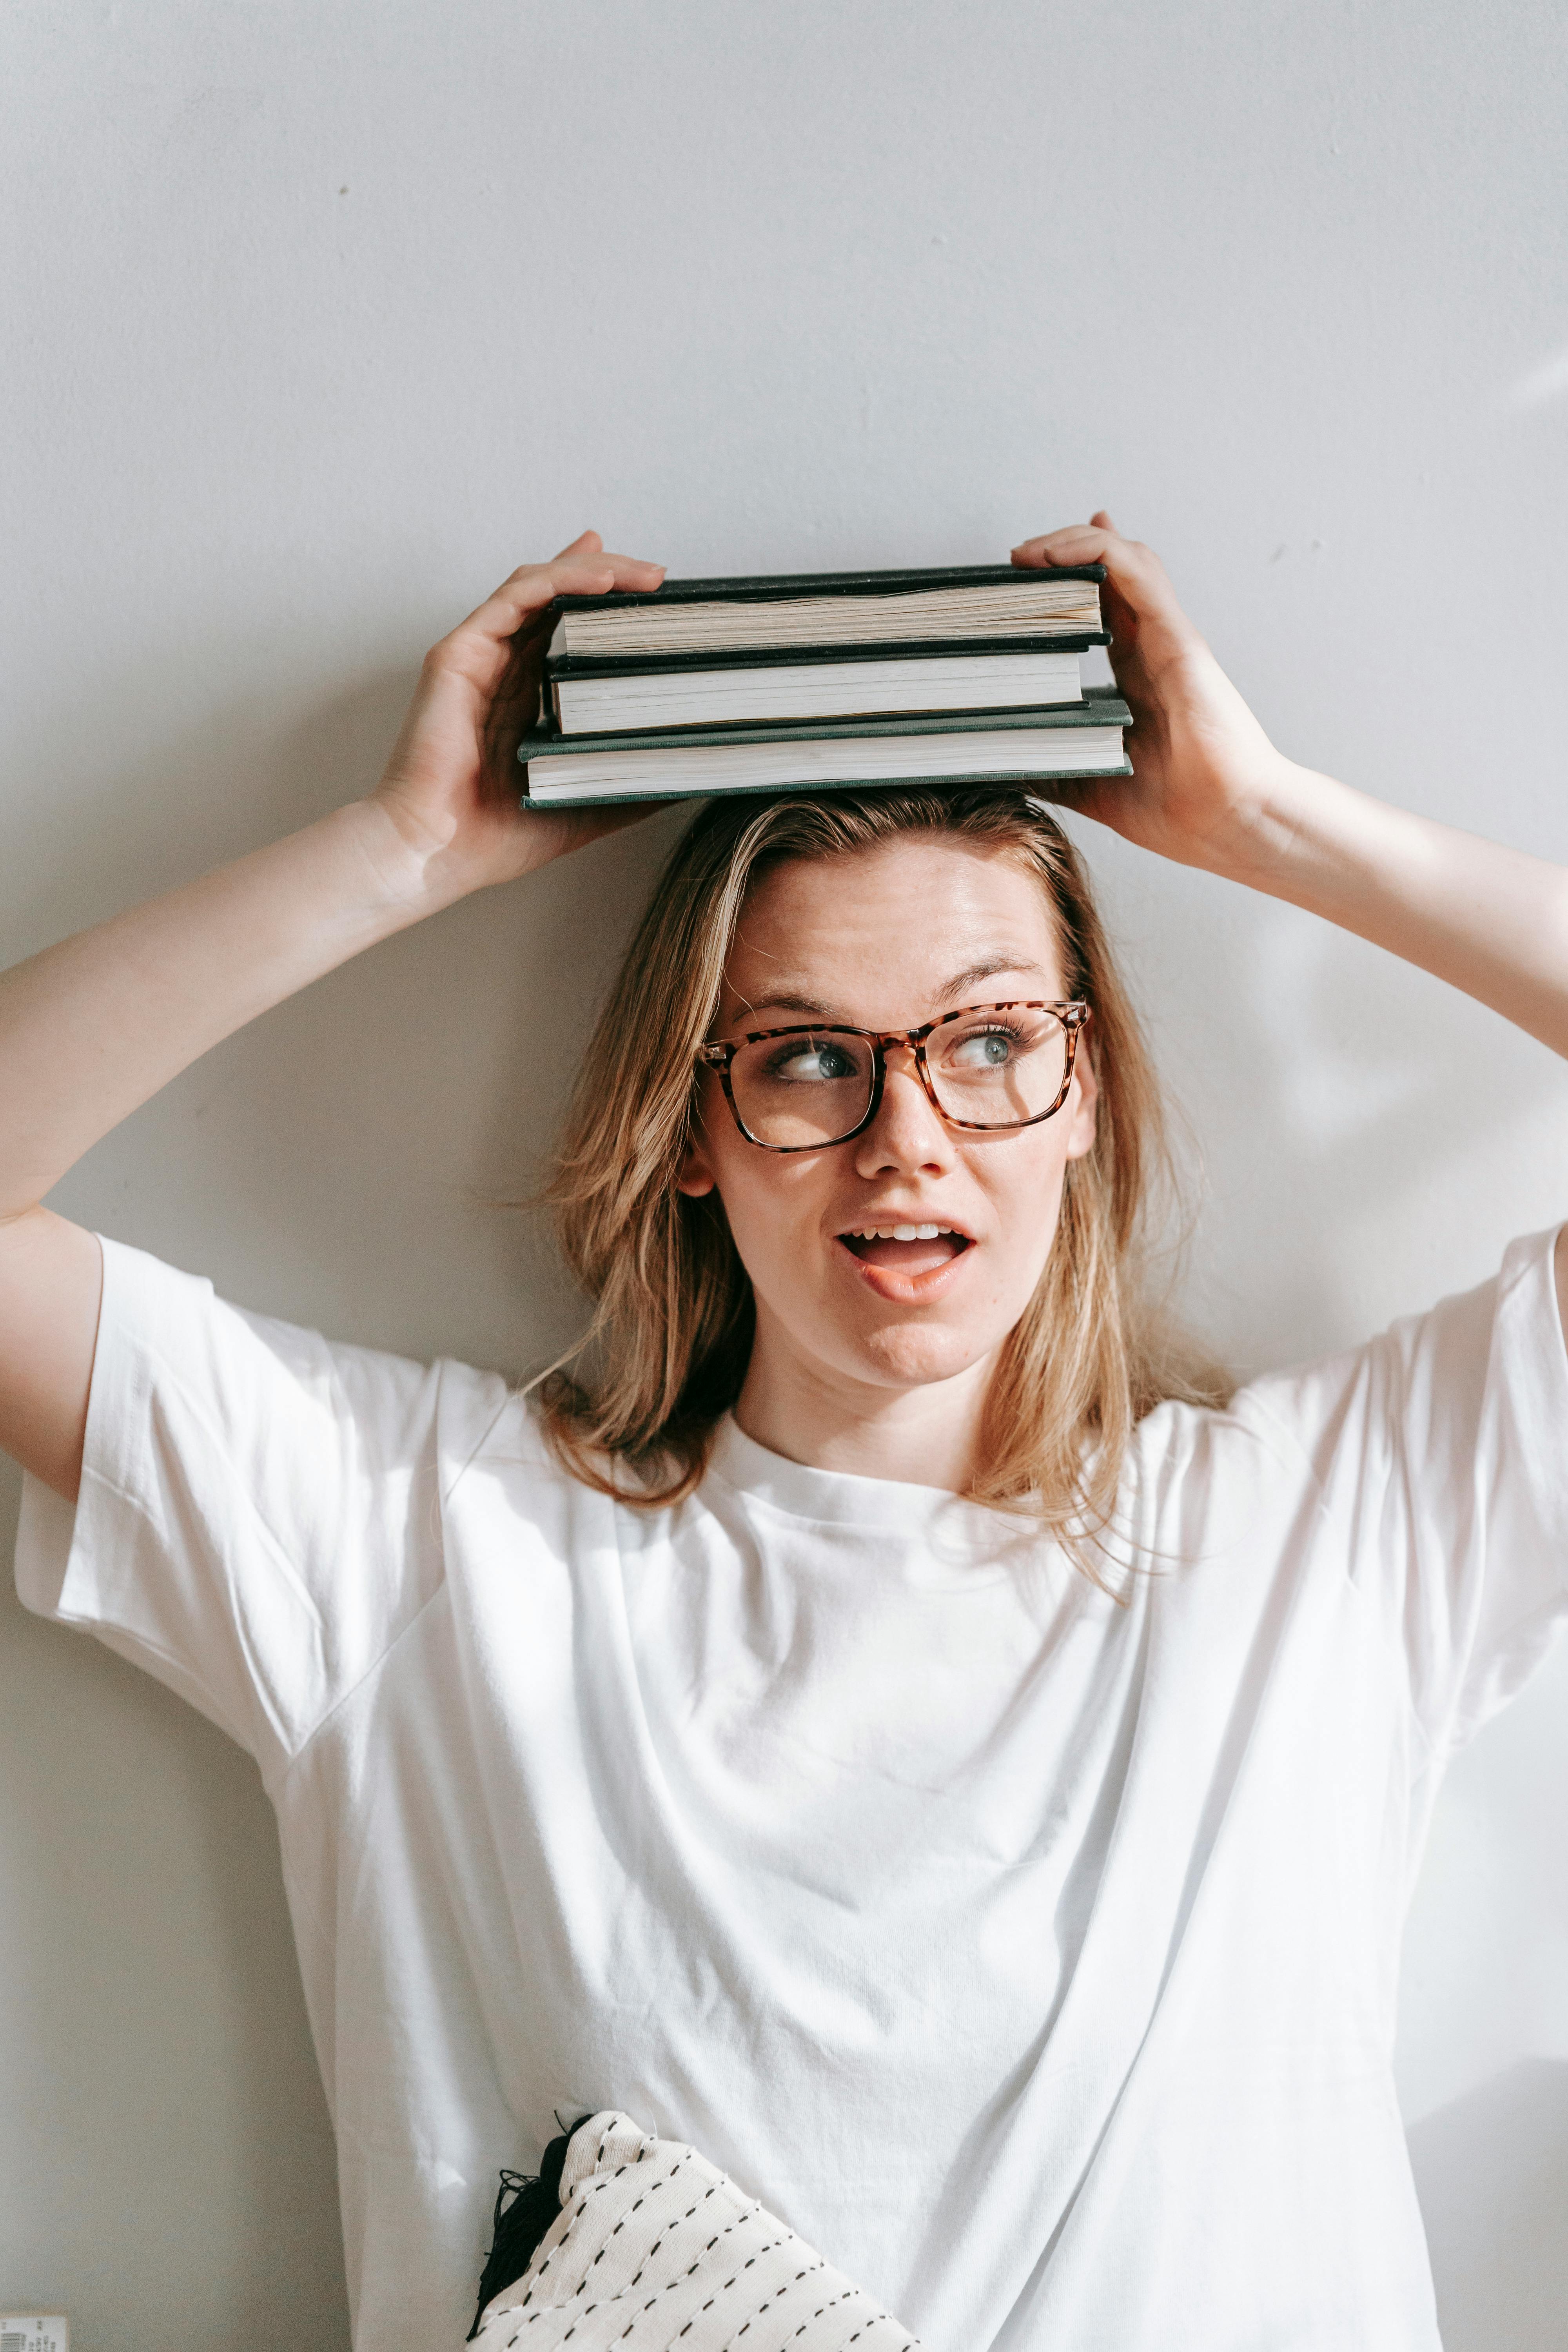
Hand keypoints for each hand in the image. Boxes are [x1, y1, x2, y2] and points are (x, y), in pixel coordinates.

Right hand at [369, 531, 666, 901]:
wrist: (437, 853)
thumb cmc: (498, 836)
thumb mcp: (586, 804)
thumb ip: (628, 783)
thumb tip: (689, 777)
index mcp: (529, 695)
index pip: (571, 630)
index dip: (607, 602)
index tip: (656, 592)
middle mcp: (504, 667)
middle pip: (559, 598)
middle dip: (613, 577)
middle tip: (662, 578)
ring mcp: (480, 656)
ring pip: (539, 586)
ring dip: (593, 570)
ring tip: (644, 575)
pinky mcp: (459, 654)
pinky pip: (512, 598)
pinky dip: (556, 580)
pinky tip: (598, 580)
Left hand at [1011, 513, 1292, 876]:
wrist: (1228, 825)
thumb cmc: (1179, 811)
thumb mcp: (1093, 785)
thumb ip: (1054, 768)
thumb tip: (1003, 767)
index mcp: (1137, 675)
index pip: (1102, 608)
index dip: (1068, 579)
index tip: (1026, 572)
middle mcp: (1154, 647)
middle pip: (1109, 574)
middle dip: (1061, 553)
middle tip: (1016, 560)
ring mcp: (1169, 639)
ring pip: (1123, 559)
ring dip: (1072, 542)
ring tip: (1026, 552)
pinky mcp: (1179, 640)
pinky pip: (1137, 573)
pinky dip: (1097, 551)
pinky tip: (1057, 554)